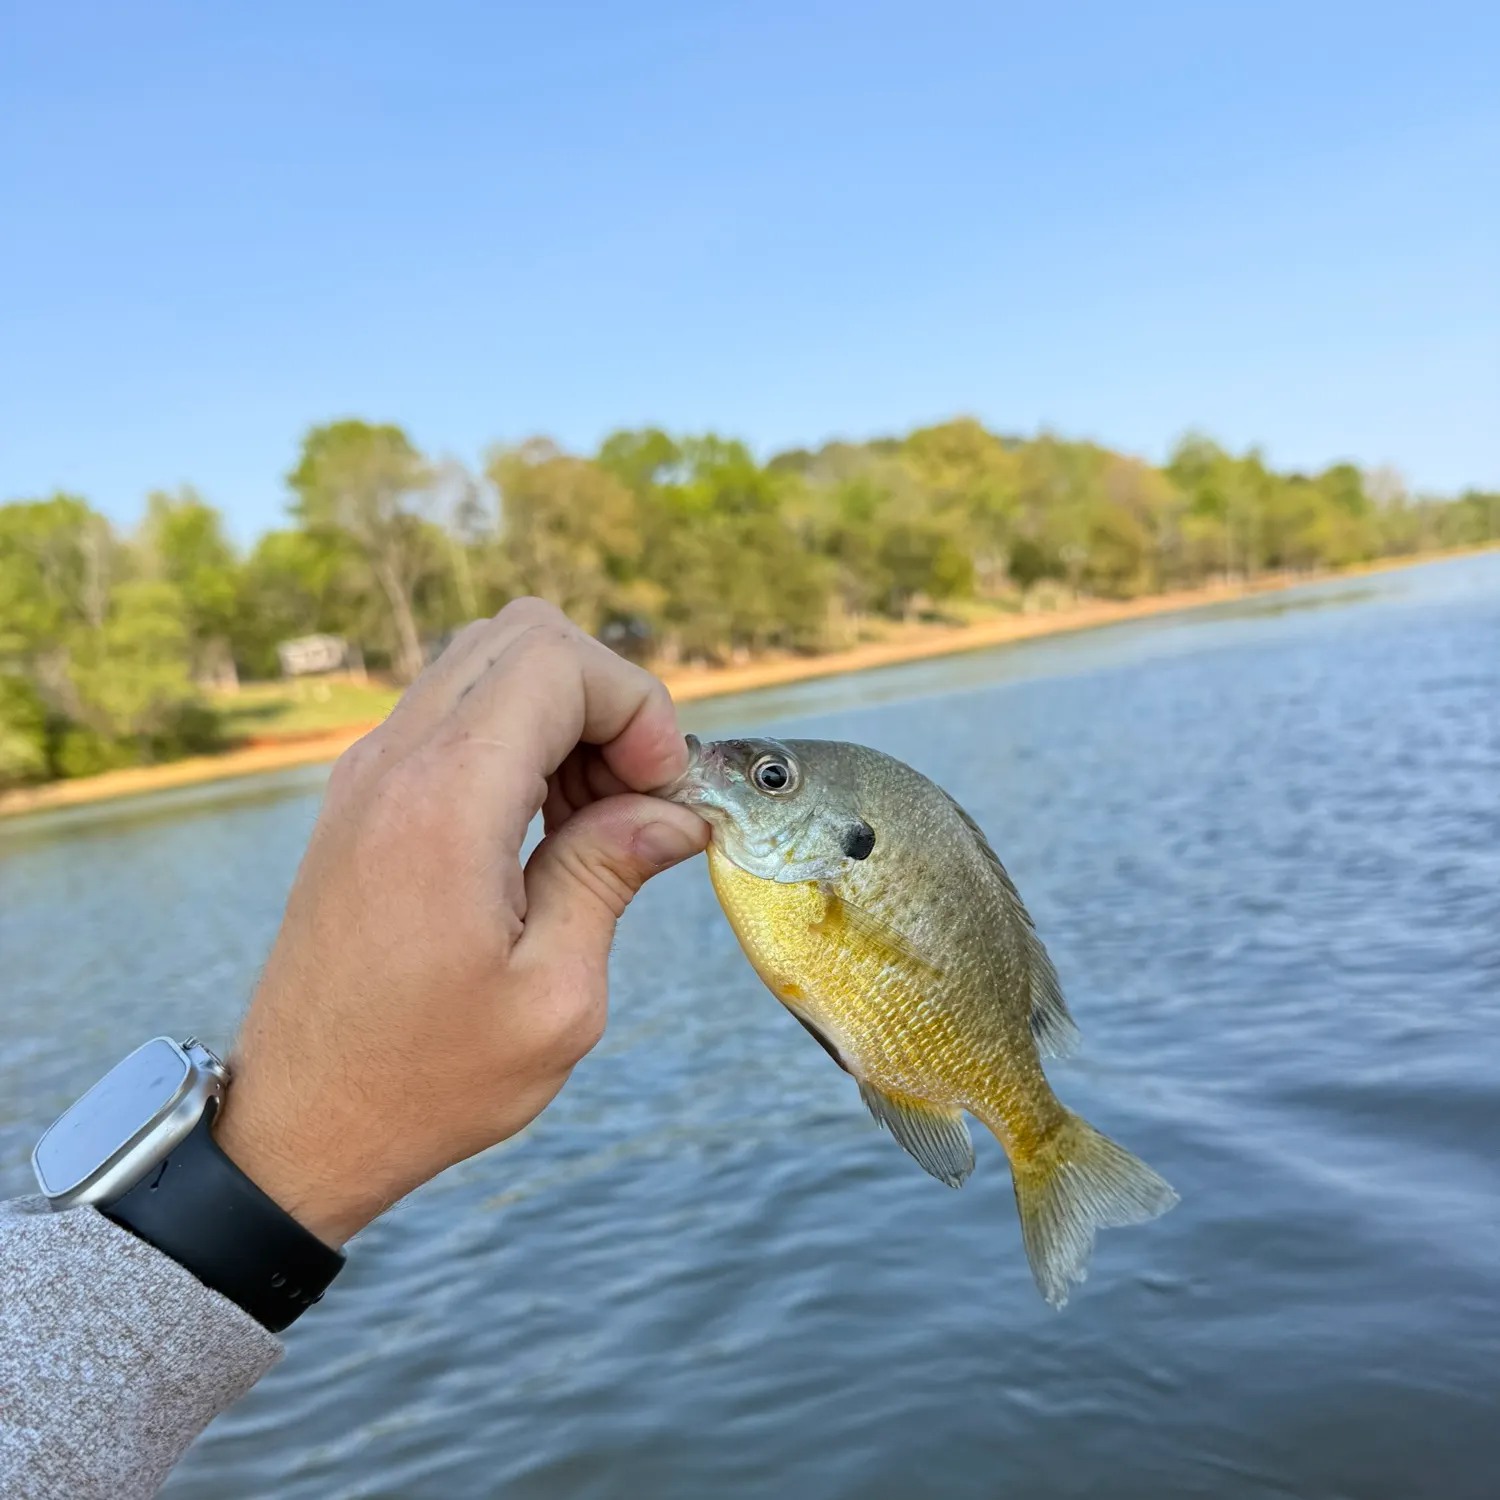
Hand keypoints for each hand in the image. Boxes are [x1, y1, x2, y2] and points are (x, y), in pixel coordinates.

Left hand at [212, 599, 708, 1245]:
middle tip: (636, 794)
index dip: (636, 708)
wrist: (298, 1119)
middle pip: (524, 634)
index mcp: (444, 806)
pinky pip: (456, 710)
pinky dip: (519, 737)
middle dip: (606, 697)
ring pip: (489, 660)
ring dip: (564, 714)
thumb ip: (612, 875)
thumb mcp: (554, 997)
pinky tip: (545, 825)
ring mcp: (370, 772)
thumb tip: (675, 813)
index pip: (557, 662)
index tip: (663, 793)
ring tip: (594, 816)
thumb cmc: (423, 1079)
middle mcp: (395, 764)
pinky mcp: (364, 794)